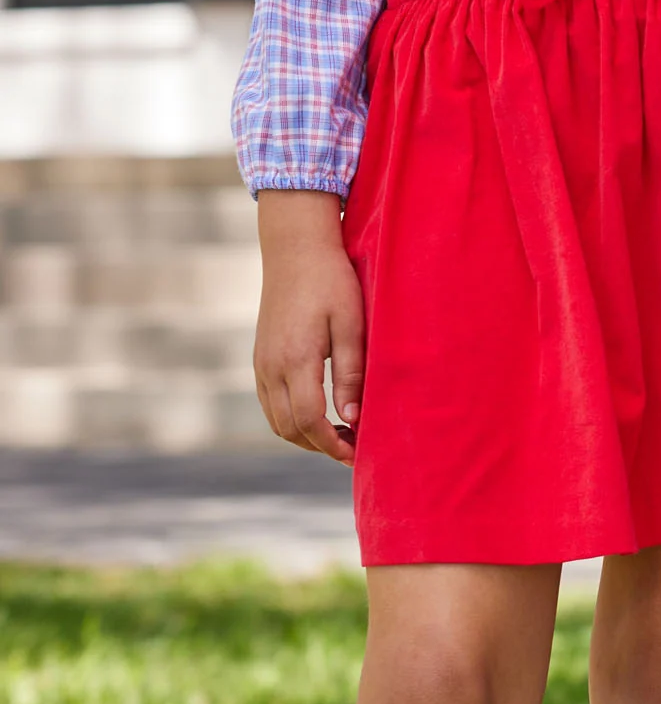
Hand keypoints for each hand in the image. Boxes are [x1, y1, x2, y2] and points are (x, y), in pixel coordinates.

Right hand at [253, 192, 364, 463]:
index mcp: (295, 359)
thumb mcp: (351, 324)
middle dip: (321, 446)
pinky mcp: (259, 358)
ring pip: (277, 420)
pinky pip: (270, 404)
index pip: (309, 420)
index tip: (358, 455)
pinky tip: (320, 413)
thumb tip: (352, 418)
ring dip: (306, 436)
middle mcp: (270, 366)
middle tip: (355, 449)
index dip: (333, 444)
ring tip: (341, 435)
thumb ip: (351, 373)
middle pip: (289, 428)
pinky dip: (292, 419)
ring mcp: (260, 363)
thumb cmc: (331, 281)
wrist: (294, 248)